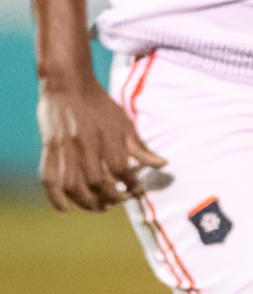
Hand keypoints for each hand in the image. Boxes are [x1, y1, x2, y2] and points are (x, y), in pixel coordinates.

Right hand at [38, 76, 167, 212]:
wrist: (68, 84)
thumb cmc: (100, 105)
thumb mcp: (124, 122)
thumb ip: (140, 147)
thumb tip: (163, 165)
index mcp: (107, 135)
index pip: (121, 170)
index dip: (130, 185)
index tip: (136, 191)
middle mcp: (86, 143)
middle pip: (96, 182)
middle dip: (109, 199)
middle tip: (117, 202)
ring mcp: (64, 147)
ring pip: (72, 186)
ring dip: (86, 203)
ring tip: (98, 207)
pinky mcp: (48, 149)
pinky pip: (49, 179)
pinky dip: (55, 198)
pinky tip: (65, 209)